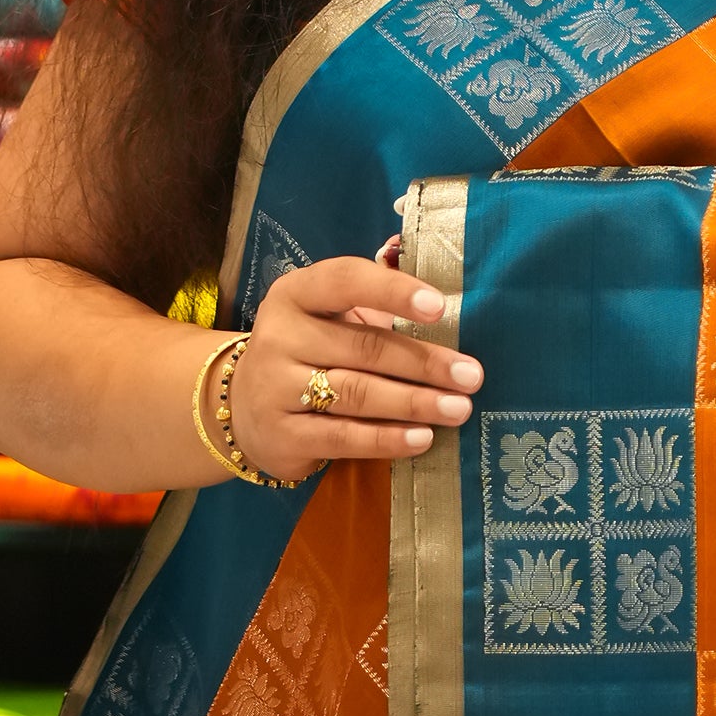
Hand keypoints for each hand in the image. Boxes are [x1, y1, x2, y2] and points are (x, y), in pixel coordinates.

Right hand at [226, 252, 481, 483]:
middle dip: (424, 362)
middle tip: (471, 375)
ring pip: (358, 393)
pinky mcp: (283, 435)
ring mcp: (276, 388)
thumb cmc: (308, 353)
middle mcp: (279, 337)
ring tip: (458, 408)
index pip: (344, 281)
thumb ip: (372, 297)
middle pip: (364, 347)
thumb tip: (426, 277)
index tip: (439, 307)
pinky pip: (344, 437)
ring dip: (415, 403)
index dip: (393, 291)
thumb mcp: (328, 317)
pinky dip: (387, 439)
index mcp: (294, 295)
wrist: (244, 409)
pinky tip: (422, 438)